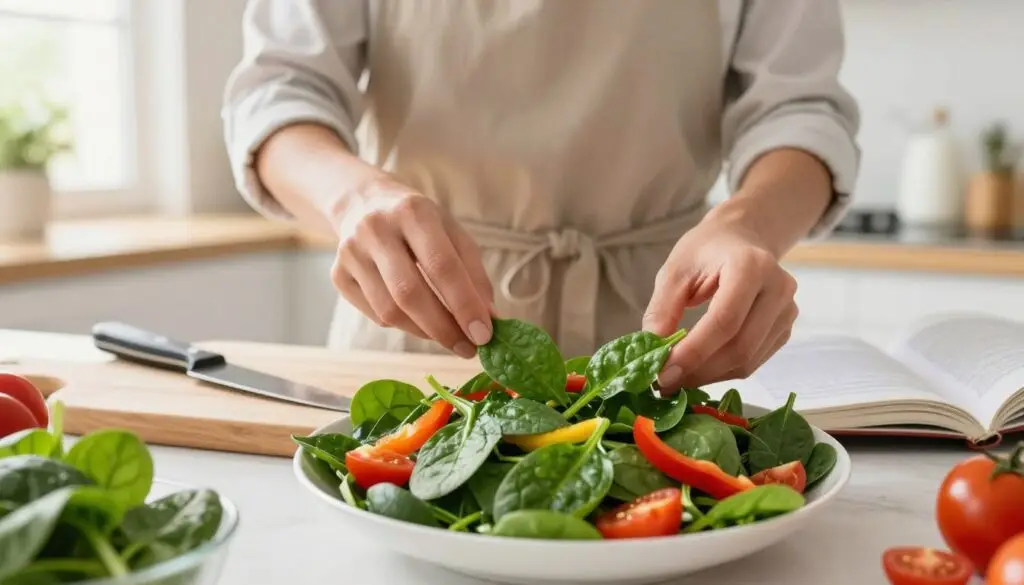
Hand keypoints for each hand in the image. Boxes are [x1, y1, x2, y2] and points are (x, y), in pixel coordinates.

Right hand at [330, 175, 494, 357]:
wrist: (362, 203)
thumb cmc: (418, 223)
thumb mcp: (452, 233)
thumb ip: (473, 274)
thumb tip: (489, 320)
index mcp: (413, 212)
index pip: (442, 265)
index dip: (464, 304)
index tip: (483, 335)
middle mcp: (376, 229)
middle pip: (409, 293)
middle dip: (443, 328)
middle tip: (468, 348)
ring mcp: (351, 253)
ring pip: (389, 311)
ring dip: (425, 332)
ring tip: (447, 335)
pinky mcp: (338, 275)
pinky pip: (375, 314)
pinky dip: (403, 325)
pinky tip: (417, 319)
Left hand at [642, 209, 798, 390]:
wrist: (742, 238)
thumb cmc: (706, 250)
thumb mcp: (674, 270)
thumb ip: (662, 310)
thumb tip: (653, 353)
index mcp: (751, 266)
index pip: (725, 321)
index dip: (694, 353)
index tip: (662, 373)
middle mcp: (778, 289)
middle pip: (740, 347)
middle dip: (699, 371)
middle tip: (663, 383)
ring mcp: (787, 310)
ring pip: (748, 361)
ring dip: (709, 376)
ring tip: (676, 378)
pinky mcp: (784, 328)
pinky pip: (754, 361)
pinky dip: (723, 372)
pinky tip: (698, 369)